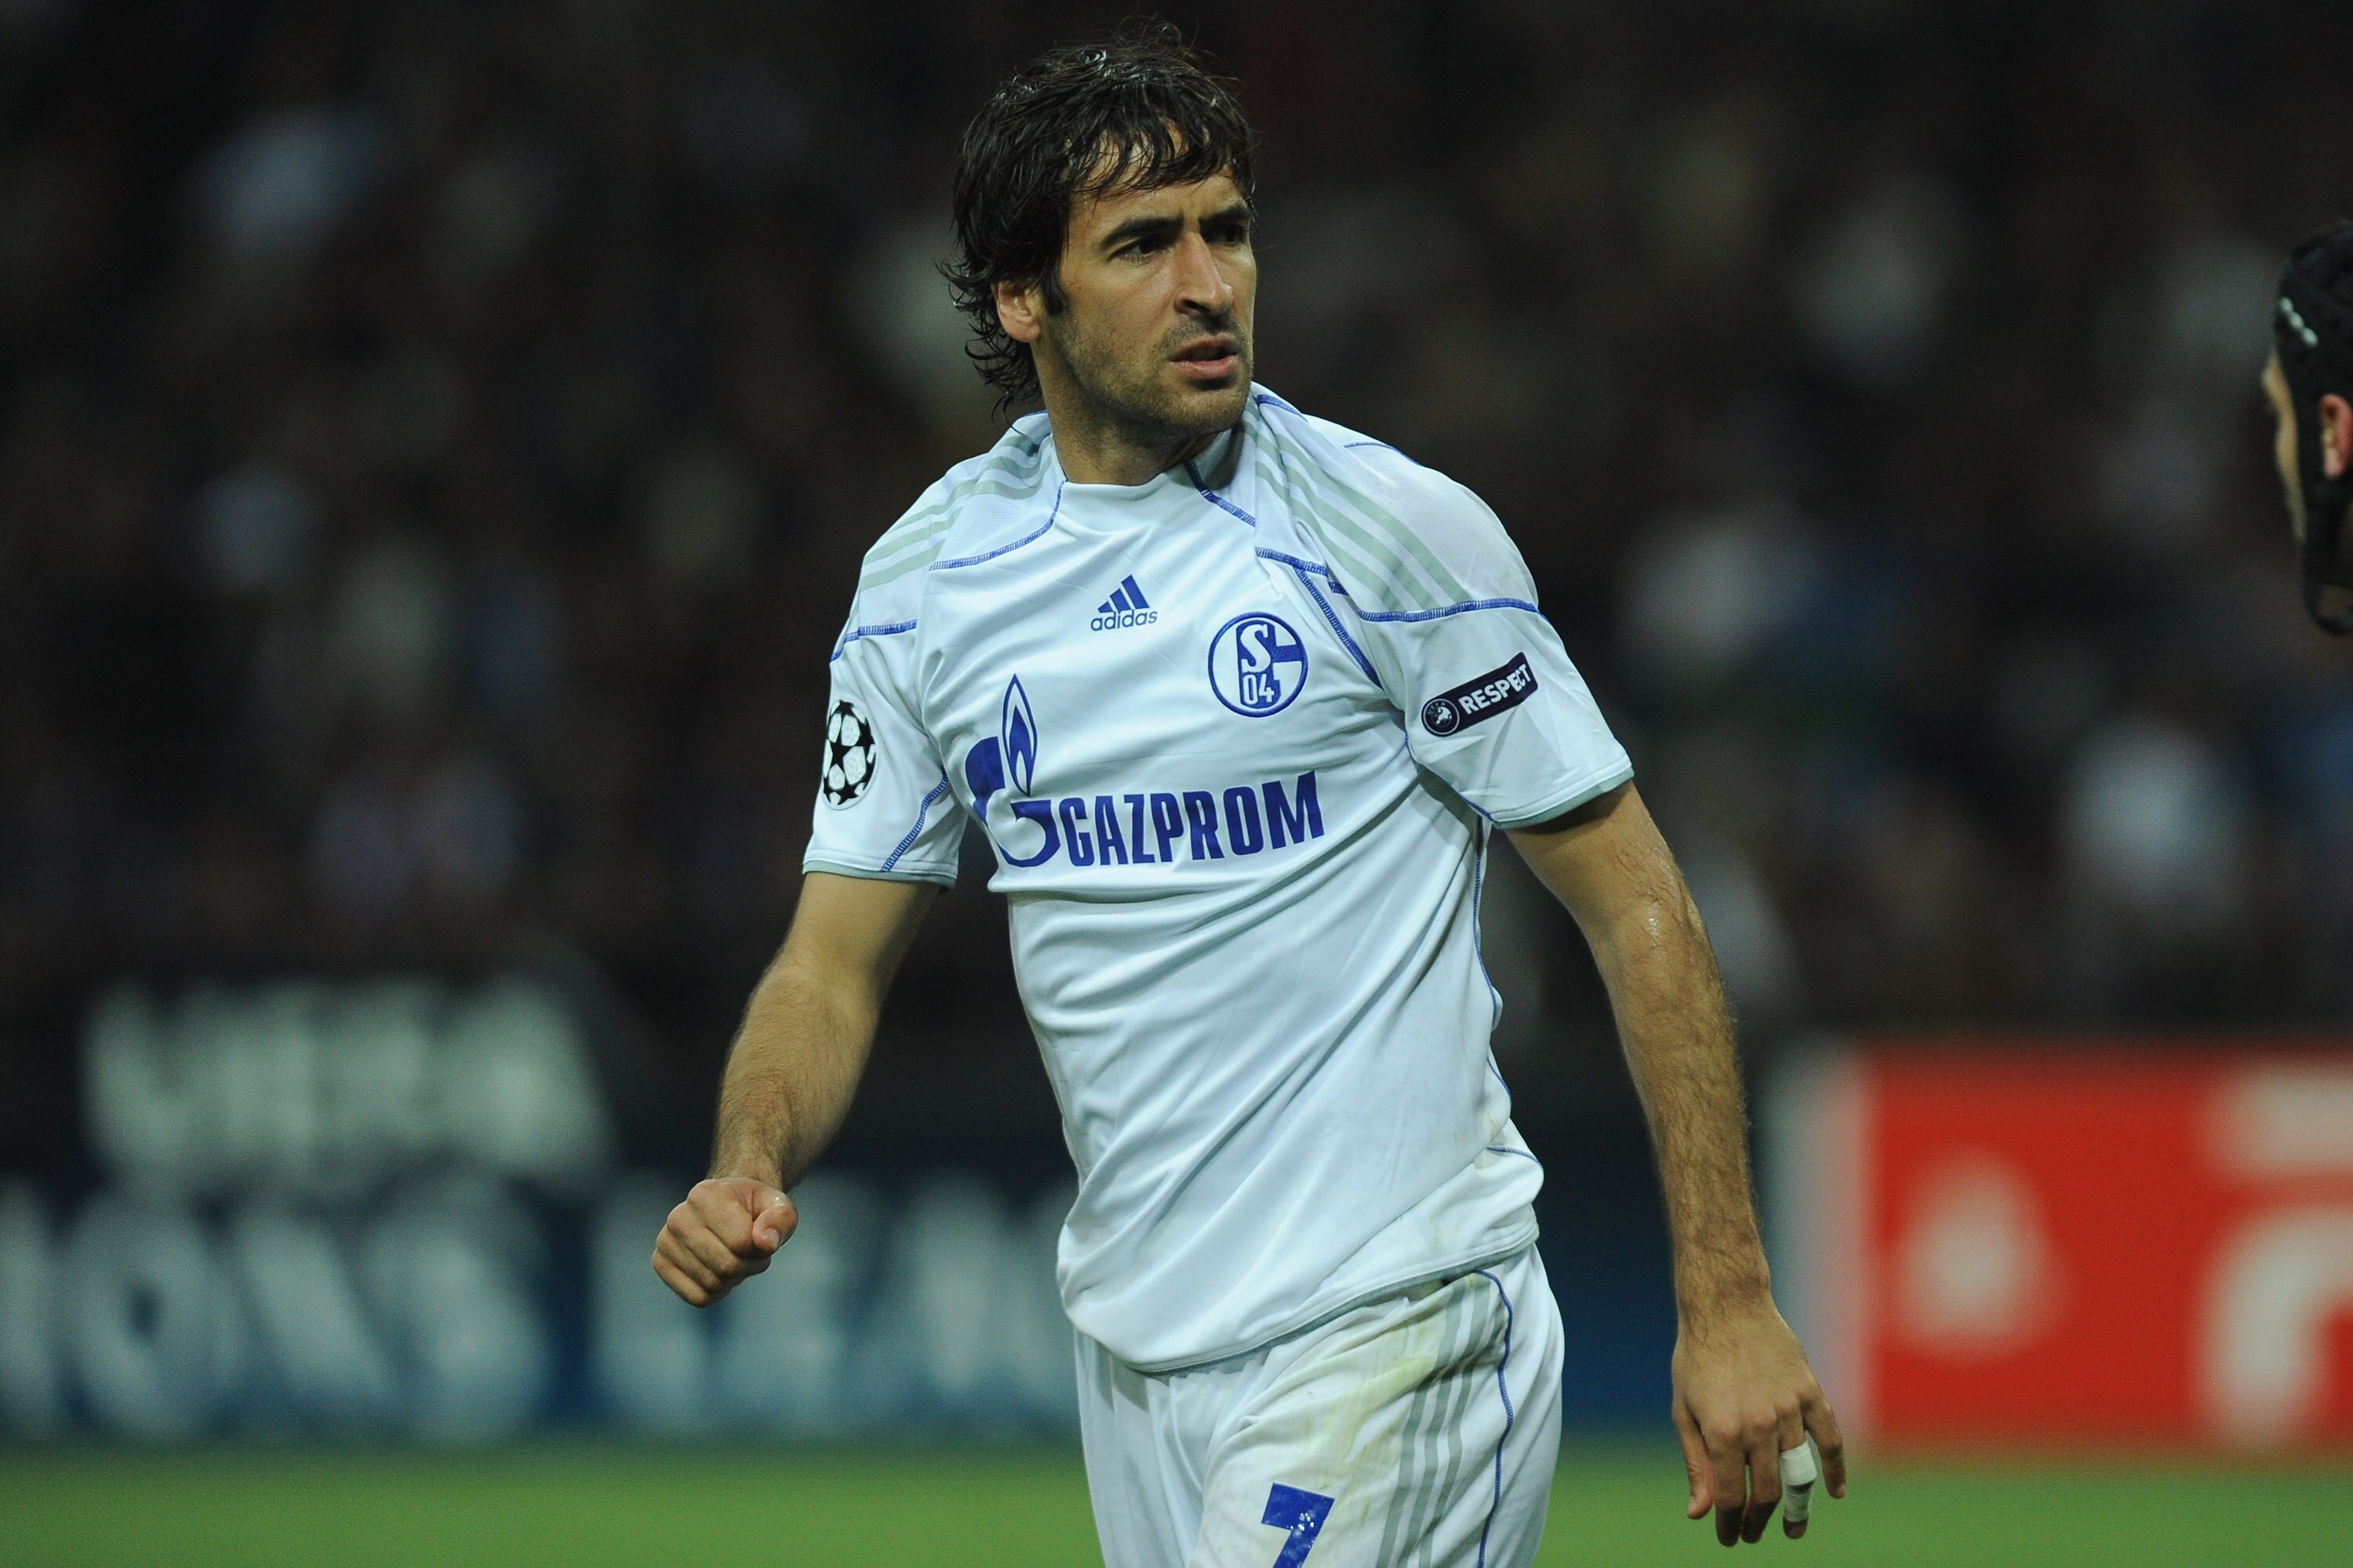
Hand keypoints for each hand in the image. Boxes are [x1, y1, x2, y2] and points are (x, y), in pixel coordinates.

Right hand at [651, 1177, 797, 1307]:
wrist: (729, 1208)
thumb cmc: (755, 1209)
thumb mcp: (779, 1206)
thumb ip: (780, 1220)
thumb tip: (764, 1243)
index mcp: (705, 1195)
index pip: (741, 1242)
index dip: (762, 1248)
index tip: (761, 1236)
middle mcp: (679, 1217)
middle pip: (726, 1266)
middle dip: (749, 1265)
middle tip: (751, 1250)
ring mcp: (665, 1241)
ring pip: (712, 1284)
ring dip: (735, 1279)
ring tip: (734, 1255)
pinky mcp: (661, 1264)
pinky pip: (697, 1297)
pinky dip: (717, 1292)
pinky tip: (718, 1270)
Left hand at [1671, 1299, 1846, 1544]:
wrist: (1727, 1305)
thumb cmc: (1697, 1357)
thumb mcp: (1683, 1411)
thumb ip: (1696, 1463)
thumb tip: (1699, 1513)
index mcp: (1722, 1431)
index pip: (1731, 1495)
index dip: (1729, 1523)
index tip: (1728, 1537)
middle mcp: (1759, 1424)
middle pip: (1768, 1491)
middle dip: (1759, 1520)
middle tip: (1754, 1534)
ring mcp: (1789, 1408)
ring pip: (1799, 1472)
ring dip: (1797, 1506)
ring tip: (1793, 1527)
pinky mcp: (1810, 1392)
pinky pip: (1831, 1438)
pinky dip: (1836, 1469)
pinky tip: (1834, 1493)